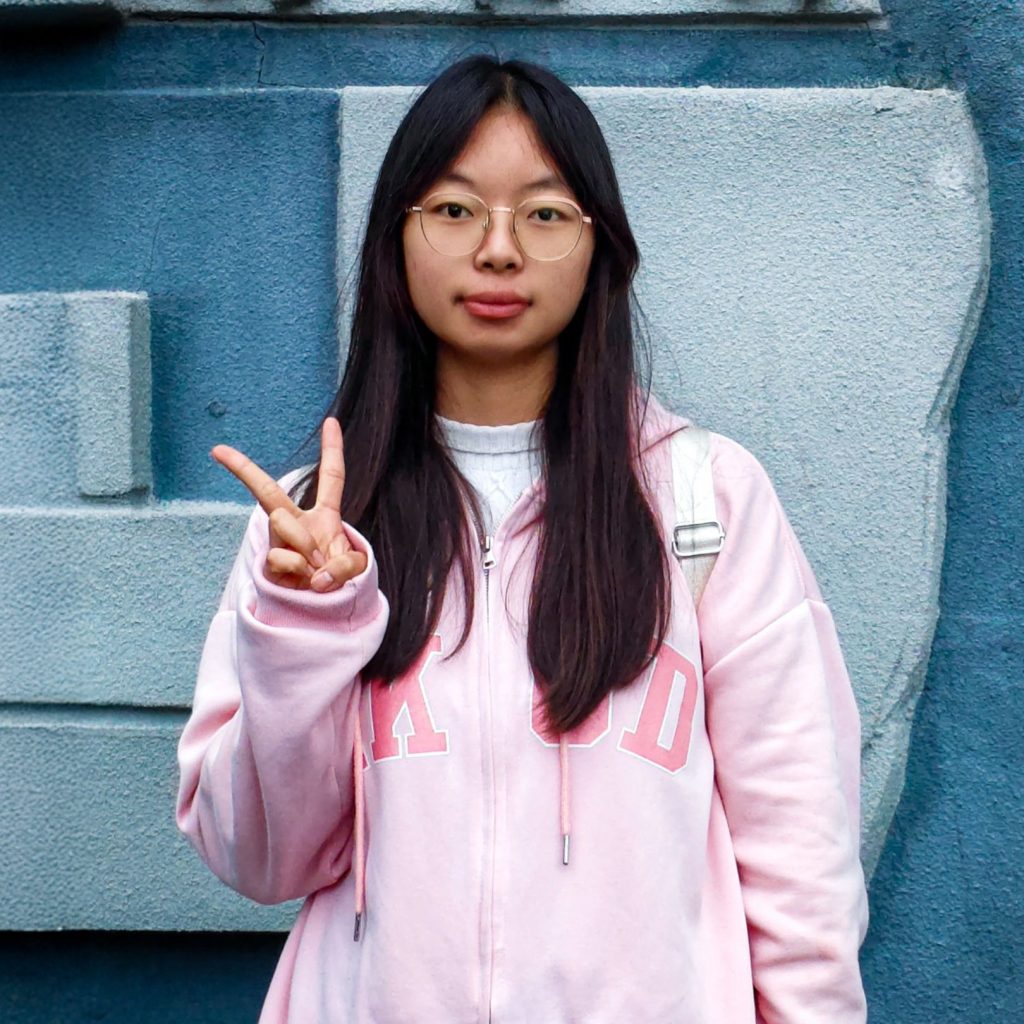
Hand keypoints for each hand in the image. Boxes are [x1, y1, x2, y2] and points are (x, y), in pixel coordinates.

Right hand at [210, 417, 366, 592]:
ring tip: (316, 572)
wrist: (324, 615)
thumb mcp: (356, 570)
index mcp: (324, 518)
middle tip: (218, 450)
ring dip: (305, 547)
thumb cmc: (340, 584)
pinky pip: (282, 555)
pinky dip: (299, 570)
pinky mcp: (269, 565)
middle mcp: (297, 525)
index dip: (332, 450)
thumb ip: (346, 565)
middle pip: (270, 493)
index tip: (331, 421)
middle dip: (243, 469)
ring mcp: (280, 543)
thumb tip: (317, 574)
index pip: (331, 478)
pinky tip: (305, 585)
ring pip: (284, 523)